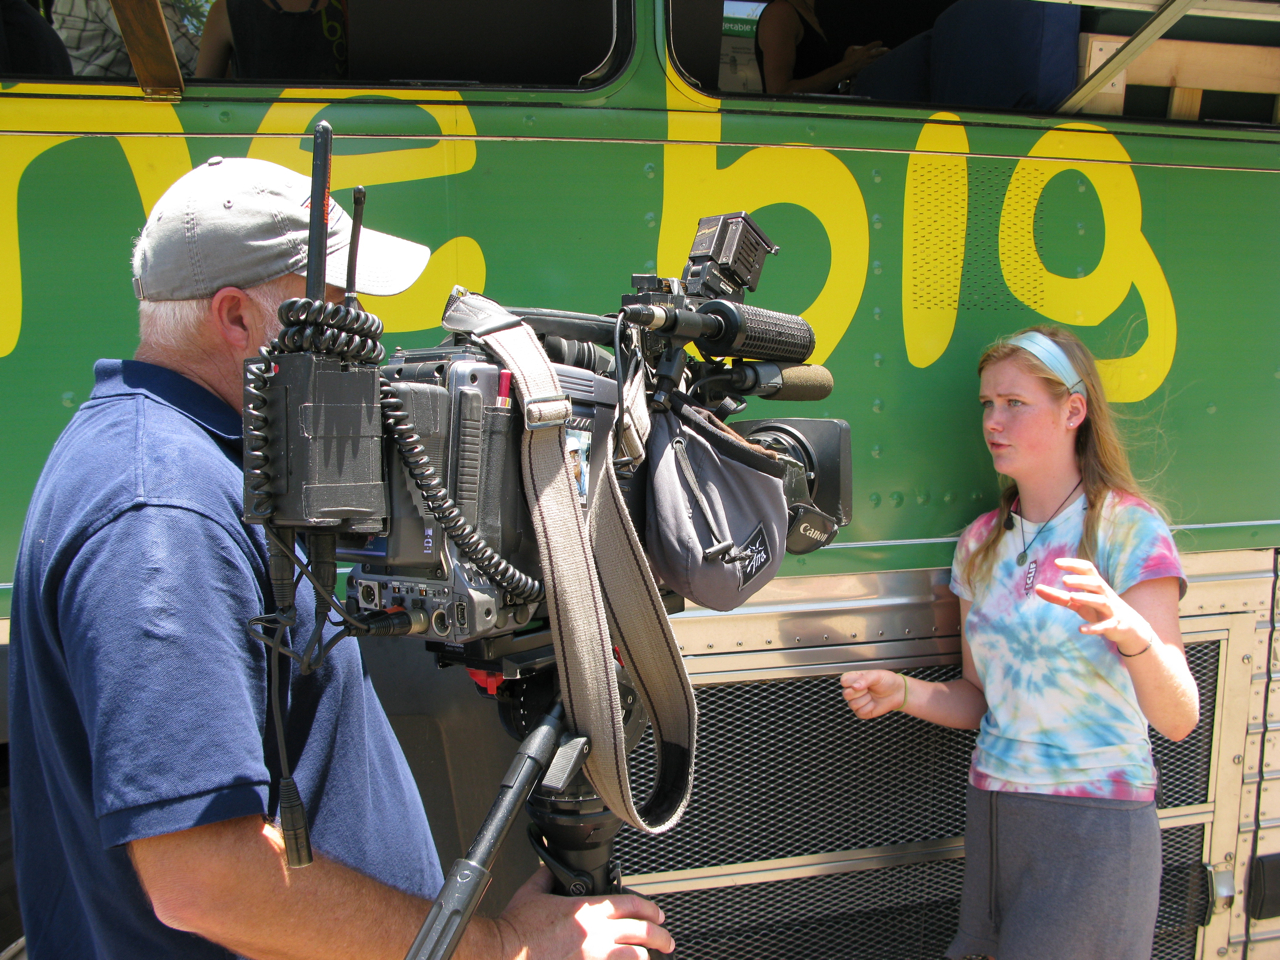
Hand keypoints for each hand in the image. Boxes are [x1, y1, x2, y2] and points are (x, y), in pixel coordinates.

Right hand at [495, 866, 673, 959]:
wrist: (506, 954)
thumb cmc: (518, 930)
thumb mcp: (533, 893)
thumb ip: (547, 878)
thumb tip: (551, 870)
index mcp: (586, 910)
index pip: (629, 904)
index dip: (648, 908)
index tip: (656, 913)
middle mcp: (596, 934)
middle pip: (641, 931)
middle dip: (659, 935)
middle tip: (666, 939)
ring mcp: (595, 958)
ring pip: (635, 956)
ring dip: (645, 955)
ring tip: (650, 957)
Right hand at [838, 41, 887, 76]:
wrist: (846, 69)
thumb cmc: (846, 60)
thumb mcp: (849, 50)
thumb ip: (854, 47)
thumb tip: (858, 48)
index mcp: (863, 50)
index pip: (872, 45)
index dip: (877, 43)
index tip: (881, 43)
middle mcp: (867, 55)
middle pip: (878, 52)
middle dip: (884, 51)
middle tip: (889, 50)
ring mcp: (868, 62)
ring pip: (878, 59)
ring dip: (883, 58)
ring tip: (888, 57)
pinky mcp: (867, 68)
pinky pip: (875, 66)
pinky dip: (879, 65)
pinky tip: (882, 65)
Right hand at [840, 669, 904, 718]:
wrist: (897, 692)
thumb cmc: (887, 681)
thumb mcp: (876, 675)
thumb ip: (865, 679)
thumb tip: (854, 686)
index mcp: (853, 679)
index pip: (843, 681)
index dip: (852, 682)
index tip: (863, 682)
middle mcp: (853, 690)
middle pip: (846, 694)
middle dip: (860, 692)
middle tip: (869, 689)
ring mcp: (856, 702)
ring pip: (852, 705)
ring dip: (866, 701)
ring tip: (872, 696)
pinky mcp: (861, 712)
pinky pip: (860, 713)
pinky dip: (869, 708)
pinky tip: (874, 703)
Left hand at [1034, 557, 1156, 654]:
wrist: (1128, 627)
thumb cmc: (1099, 610)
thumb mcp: (1078, 603)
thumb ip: (1059, 596)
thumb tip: (1037, 588)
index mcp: (1096, 586)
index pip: (1088, 570)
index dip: (1074, 564)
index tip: (1056, 562)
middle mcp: (1105, 595)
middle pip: (1096, 583)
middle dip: (1081, 581)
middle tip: (1064, 580)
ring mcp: (1110, 610)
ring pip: (1101, 602)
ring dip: (1087, 598)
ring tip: (1072, 597)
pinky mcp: (1113, 625)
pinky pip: (1104, 626)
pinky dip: (1094, 628)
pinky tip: (1081, 629)